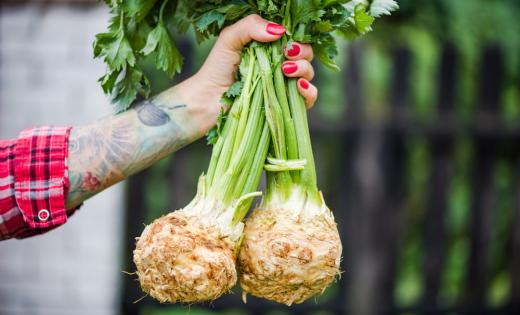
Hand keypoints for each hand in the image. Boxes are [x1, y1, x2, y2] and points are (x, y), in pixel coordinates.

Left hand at [177, 14, 317, 132]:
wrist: (208, 100)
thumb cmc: (216, 69)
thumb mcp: (230, 39)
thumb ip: (251, 26)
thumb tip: (280, 31)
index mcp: (270, 48)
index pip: (294, 38)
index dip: (296, 38)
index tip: (285, 43)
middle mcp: (280, 65)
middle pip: (306, 55)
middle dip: (302, 52)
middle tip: (286, 56)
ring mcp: (283, 86)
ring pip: (309, 74)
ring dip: (304, 69)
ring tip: (286, 71)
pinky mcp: (285, 105)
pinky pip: (308, 99)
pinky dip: (309, 91)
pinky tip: (299, 87)